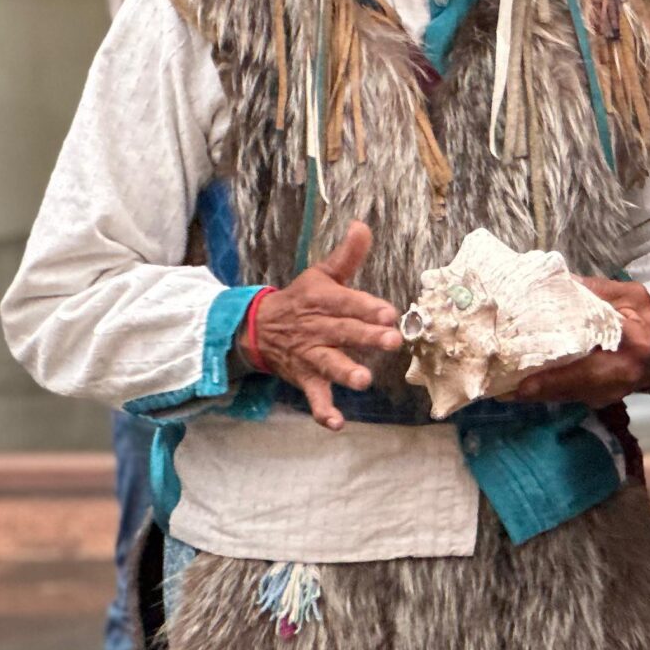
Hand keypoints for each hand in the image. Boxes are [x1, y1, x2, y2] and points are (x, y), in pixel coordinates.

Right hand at [246, 222, 402, 431]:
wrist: (257, 328)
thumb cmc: (301, 300)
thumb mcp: (322, 274)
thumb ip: (347, 255)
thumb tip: (363, 225)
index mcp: (325, 302)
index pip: (348, 303)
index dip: (368, 307)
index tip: (388, 311)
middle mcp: (319, 329)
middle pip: (345, 333)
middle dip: (367, 337)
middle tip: (392, 341)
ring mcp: (311, 356)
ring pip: (329, 365)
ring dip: (346, 372)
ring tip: (364, 380)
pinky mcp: (305, 378)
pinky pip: (315, 397)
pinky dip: (324, 412)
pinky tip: (338, 424)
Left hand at [506, 277, 649, 405]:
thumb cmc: (647, 320)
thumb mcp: (632, 296)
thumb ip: (598, 290)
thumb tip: (557, 281)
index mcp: (635, 341)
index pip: (595, 355)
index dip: (561, 371)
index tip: (529, 379)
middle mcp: (623, 373)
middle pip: (576, 384)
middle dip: (540, 388)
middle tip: (505, 388)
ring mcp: (612, 392)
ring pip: (569, 394)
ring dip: (537, 393)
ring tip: (503, 388)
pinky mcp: (601, 400)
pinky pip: (569, 397)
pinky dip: (546, 392)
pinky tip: (521, 388)